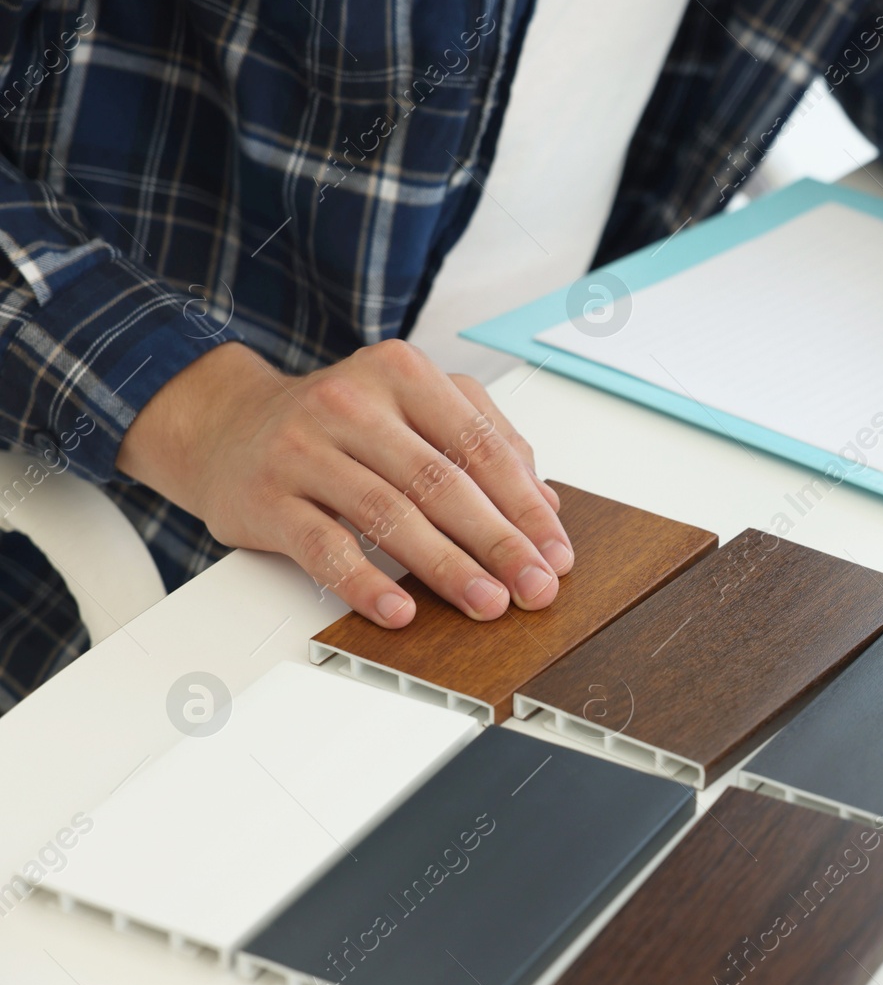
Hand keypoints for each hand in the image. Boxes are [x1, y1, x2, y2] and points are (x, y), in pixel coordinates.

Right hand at [117, 339, 571, 627]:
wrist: (226, 425)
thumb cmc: (334, 424)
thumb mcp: (412, 410)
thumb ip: (482, 443)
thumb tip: (544, 505)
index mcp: (402, 374)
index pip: (480, 445)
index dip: (525, 505)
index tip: (555, 552)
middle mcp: (353, 403)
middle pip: (442, 482)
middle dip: (498, 542)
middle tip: (533, 587)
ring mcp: (304, 448)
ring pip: (390, 514)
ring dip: (447, 567)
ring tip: (486, 602)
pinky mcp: (266, 497)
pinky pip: (325, 547)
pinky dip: (366, 583)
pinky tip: (400, 610)